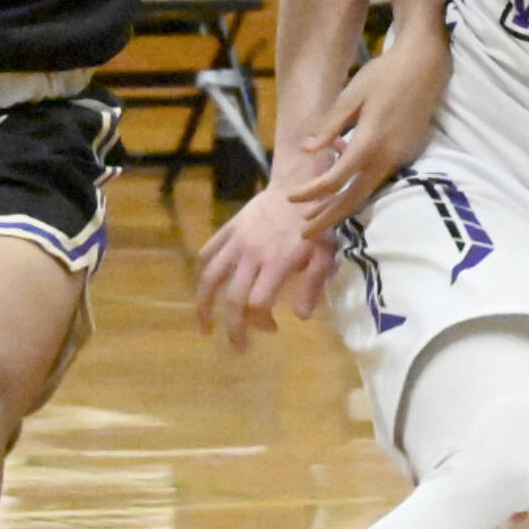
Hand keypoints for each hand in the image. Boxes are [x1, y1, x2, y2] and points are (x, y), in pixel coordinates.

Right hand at [195, 182, 337, 349]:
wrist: (299, 182)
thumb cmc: (318, 222)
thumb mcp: (326, 253)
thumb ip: (314, 285)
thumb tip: (301, 317)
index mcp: (278, 262)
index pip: (257, 303)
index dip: (260, 322)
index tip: (272, 328)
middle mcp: (252, 254)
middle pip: (233, 298)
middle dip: (233, 328)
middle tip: (237, 347)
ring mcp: (237, 241)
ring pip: (210, 277)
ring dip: (204, 305)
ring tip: (204, 326)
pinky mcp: (229, 229)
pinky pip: (208, 252)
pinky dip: (202, 272)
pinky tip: (204, 289)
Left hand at [287, 29, 452, 236]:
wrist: (426, 65)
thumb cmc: (385, 74)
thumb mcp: (351, 95)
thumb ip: (331, 126)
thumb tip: (309, 150)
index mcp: (369, 142)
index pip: (335, 179)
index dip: (311, 192)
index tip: (291, 198)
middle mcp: (387, 156)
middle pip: (355, 198)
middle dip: (328, 217)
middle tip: (305, 234)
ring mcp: (401, 158)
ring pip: (369, 192)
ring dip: (344, 207)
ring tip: (318, 218)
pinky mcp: (408, 154)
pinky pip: (380, 178)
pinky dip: (359, 189)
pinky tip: (342, 190)